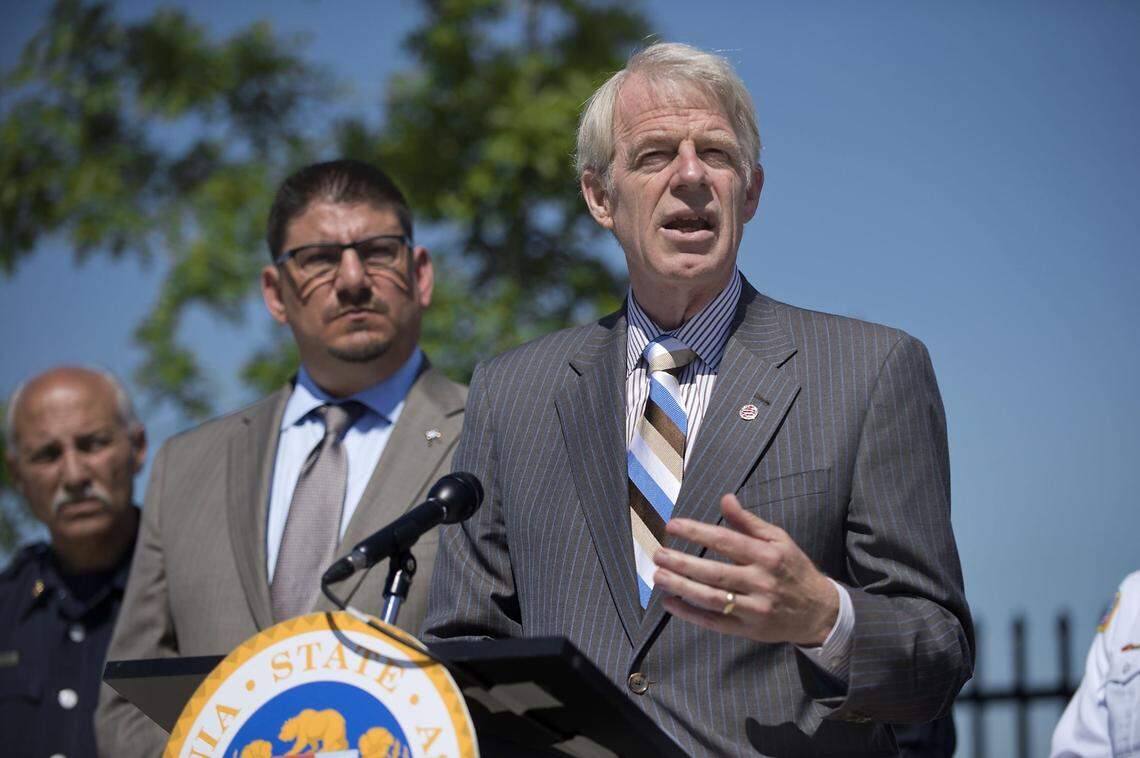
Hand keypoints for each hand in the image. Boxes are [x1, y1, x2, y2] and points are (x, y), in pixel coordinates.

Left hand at [653, 494, 838, 645]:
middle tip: (658, 554)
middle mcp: (761, 582)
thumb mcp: (779, 540)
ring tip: (658, 576)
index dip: (696, 532)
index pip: (725, 541)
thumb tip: (725, 499)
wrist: (818, 611)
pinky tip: (670, 603)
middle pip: (714, 573)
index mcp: (767, 555)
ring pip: (712, 599)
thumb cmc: (793, 569)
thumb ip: (748, 522)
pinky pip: (714, 623)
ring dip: (681, 588)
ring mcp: (755, 608)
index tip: (672, 526)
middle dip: (682, 563)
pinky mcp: (749, 629)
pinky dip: (690, 614)